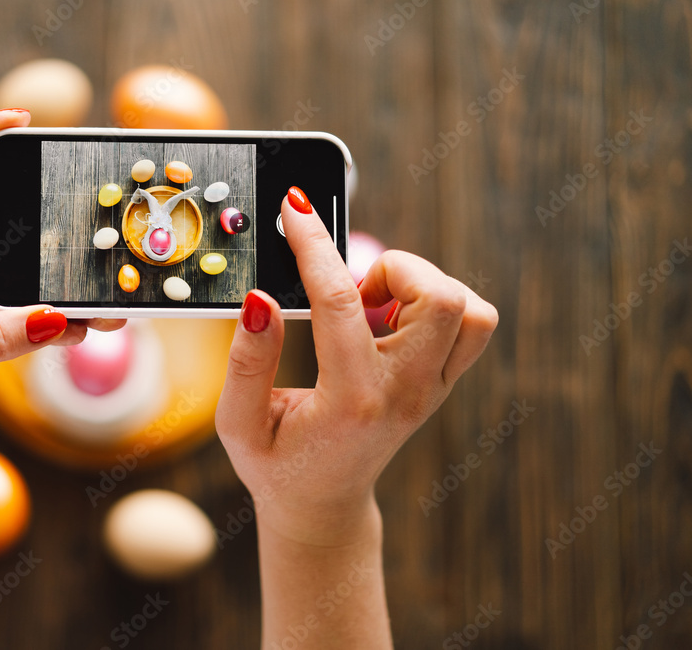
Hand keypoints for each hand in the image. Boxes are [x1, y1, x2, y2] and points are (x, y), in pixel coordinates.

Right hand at [215, 187, 497, 546]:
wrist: (322, 503)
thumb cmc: (276, 464)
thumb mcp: (239, 425)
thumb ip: (247, 362)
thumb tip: (260, 299)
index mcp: (352, 401)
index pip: (342, 303)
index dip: (314, 247)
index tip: (295, 208)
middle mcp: (406, 392)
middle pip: (441, 298)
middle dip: (391, 268)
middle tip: (348, 290)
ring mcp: (432, 389)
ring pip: (467, 307)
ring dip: (420, 284)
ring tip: (371, 305)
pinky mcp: (442, 383)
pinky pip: (471, 324)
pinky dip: (438, 302)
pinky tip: (390, 318)